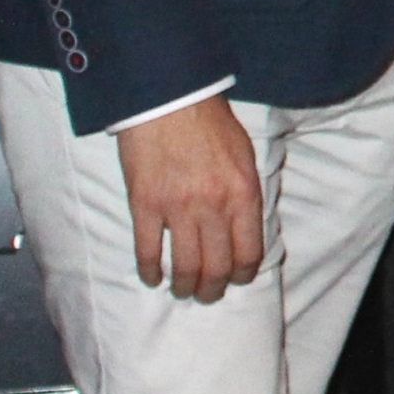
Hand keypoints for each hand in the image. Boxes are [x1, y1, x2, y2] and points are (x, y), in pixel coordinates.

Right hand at [116, 96, 265, 302]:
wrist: (170, 99)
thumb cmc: (210, 123)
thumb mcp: (244, 156)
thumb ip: (244, 194)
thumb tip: (244, 229)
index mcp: (242, 194)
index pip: (249, 252)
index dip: (243, 274)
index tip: (237, 279)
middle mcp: (213, 207)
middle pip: (216, 267)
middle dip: (213, 288)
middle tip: (207, 294)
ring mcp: (177, 208)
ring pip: (184, 266)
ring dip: (184, 286)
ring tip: (183, 291)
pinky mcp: (145, 205)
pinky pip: (148, 251)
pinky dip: (150, 271)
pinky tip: (153, 278)